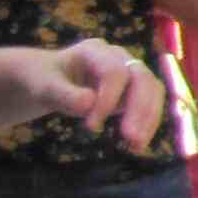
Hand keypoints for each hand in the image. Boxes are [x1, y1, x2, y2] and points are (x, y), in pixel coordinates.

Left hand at [39, 38, 167, 150]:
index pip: (114, 72)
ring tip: (137, 146)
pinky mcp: (135, 90)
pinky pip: (150, 104)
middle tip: (131, 139)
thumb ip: (64, 94)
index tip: (91, 126)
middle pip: (141, 78)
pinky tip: (136, 145)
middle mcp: (118, 57)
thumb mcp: (45, 87)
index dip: (108, 98)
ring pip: (153, 90)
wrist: (50, 80)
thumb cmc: (45, 80)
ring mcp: (130, 72)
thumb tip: (90, 104)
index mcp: (95, 50)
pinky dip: (147, 124)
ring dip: (149, 119)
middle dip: (139, 109)